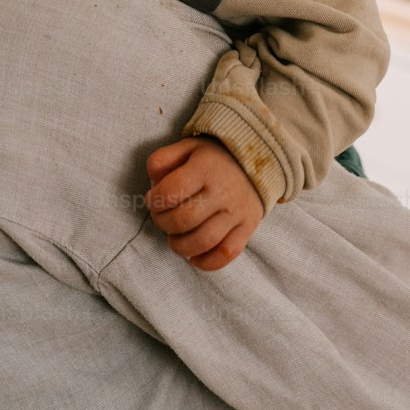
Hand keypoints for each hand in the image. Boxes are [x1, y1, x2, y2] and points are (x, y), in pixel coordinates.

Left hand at [144, 135, 264, 271]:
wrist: (257, 160)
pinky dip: (207, 262)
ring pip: (204, 241)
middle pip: (184, 220)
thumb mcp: (186, 147)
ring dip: (180, 246)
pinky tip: (193, 258)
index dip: (153, 201)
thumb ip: (162, 160)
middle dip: (162, 223)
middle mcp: (223, 192)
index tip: (152, 200)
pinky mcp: (248, 227)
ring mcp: (237, 212)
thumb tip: (153, 184)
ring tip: (174, 238)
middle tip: (161, 218)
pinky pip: (227, 253)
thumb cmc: (213, 157)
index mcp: (204, 168)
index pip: (170, 192)